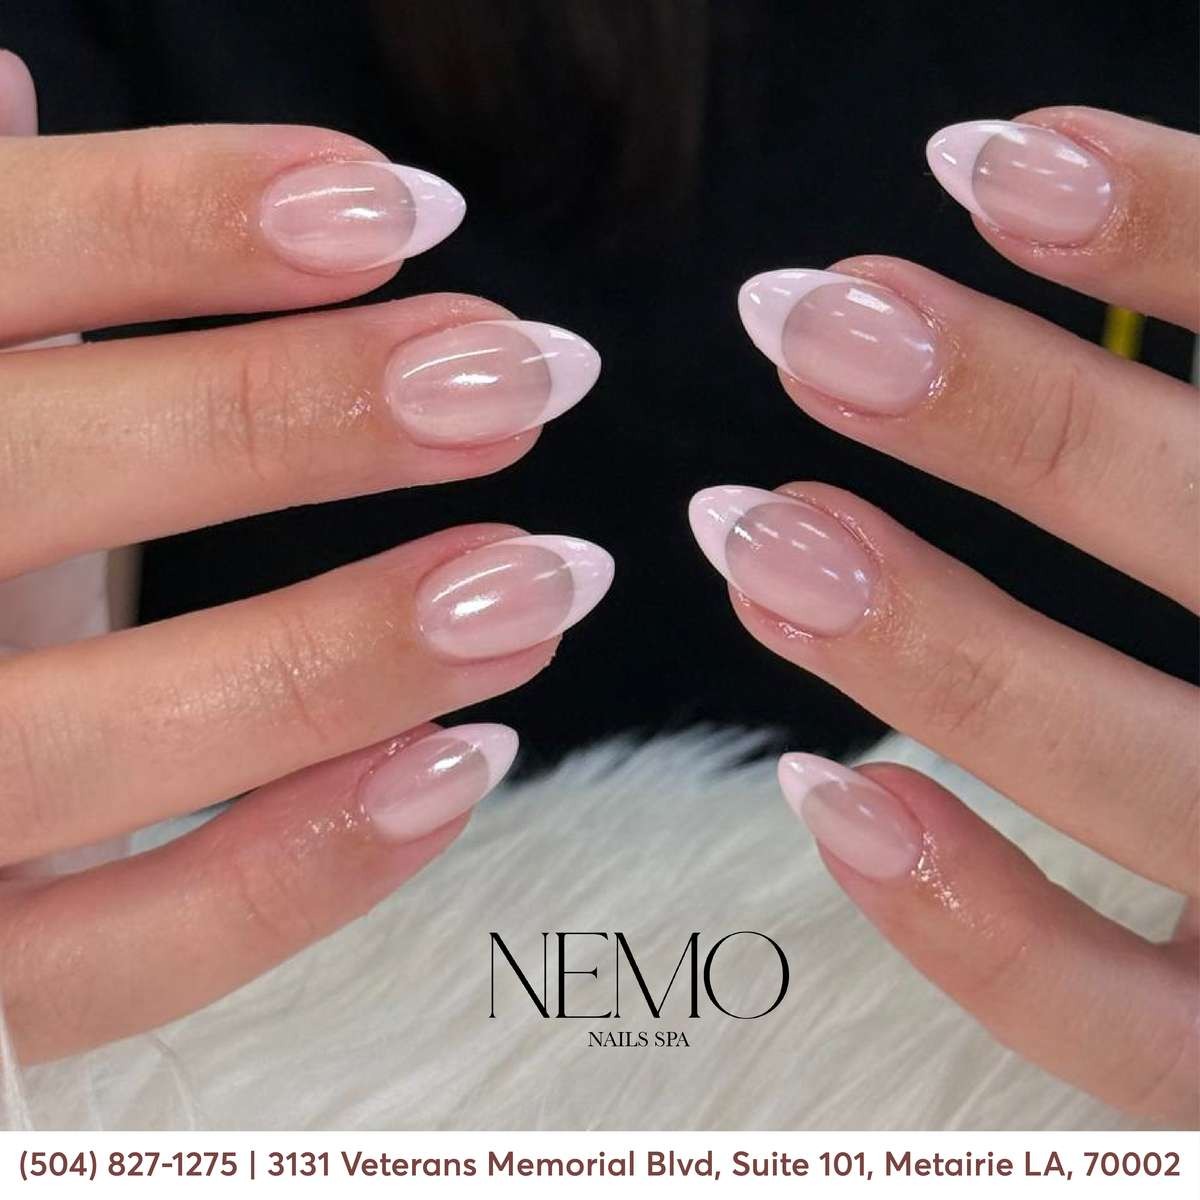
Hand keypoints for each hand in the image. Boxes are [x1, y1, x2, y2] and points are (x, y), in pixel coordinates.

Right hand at [0, 52, 609, 1062]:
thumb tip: (4, 89)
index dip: (187, 214)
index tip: (408, 209)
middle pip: (47, 474)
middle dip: (306, 415)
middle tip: (527, 375)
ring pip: (101, 736)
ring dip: (353, 650)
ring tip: (549, 577)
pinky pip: (128, 955)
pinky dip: (308, 869)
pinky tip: (464, 763)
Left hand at [689, 107, 1198, 1122]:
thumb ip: (1180, 464)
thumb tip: (1048, 217)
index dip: (1178, 234)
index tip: (986, 163)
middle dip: (1009, 419)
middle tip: (809, 321)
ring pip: (1138, 770)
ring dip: (929, 640)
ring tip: (752, 531)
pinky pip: (1106, 1023)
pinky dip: (965, 923)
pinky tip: (822, 795)